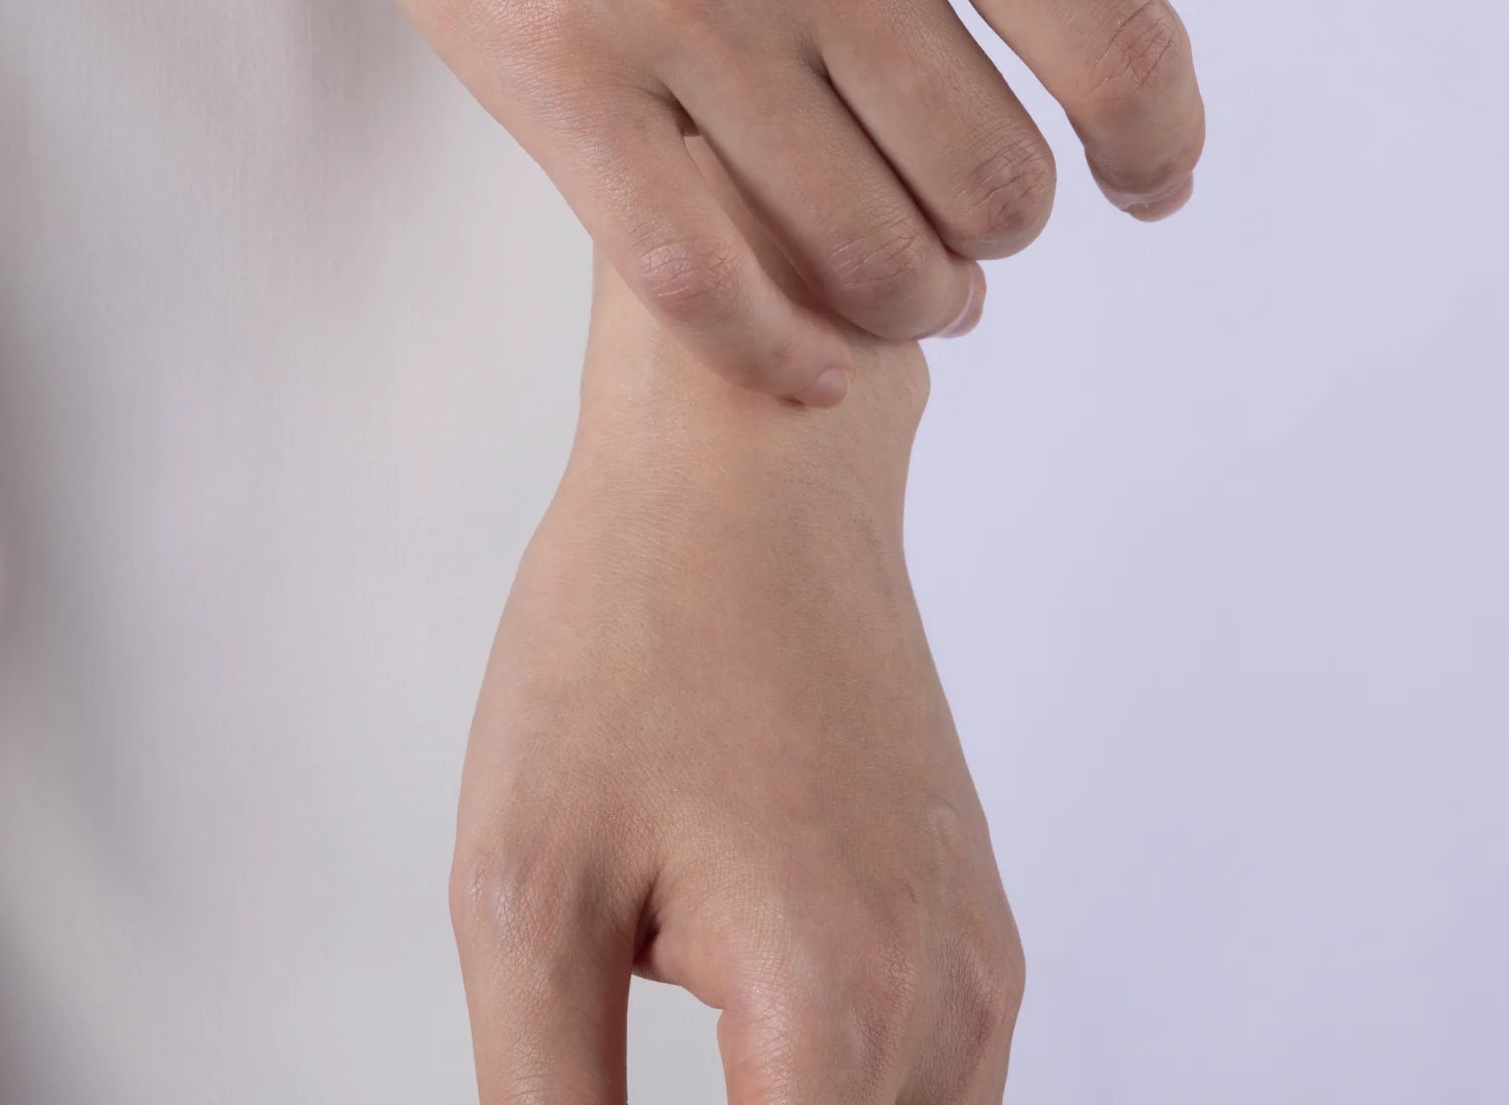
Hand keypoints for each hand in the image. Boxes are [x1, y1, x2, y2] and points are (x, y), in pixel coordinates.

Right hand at [211, 0, 1204, 402]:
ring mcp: (674, 3)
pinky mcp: (540, 67)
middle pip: (995, 178)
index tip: (1142, 180)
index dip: (1156, 147)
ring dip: (906, 290)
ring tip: (892, 278)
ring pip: (864, 251)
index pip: (1115, 45)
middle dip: (1003, 220)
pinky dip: (778, 345)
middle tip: (969, 218)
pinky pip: (700, 277)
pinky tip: (802, 346)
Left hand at [451, 259, 1019, 1102]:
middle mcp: (946, 1014)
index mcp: (835, 1021)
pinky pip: (936, 1094)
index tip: (589, 1102)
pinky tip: (749, 1052)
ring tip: (672, 1024)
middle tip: (611, 1049)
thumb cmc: (630, 633)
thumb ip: (549, 1101)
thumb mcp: (529, 878)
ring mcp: (979, 970)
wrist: (751, 467)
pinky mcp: (976, 927)